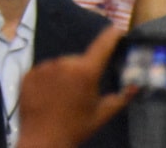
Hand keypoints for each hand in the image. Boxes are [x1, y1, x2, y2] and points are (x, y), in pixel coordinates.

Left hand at [16, 27, 132, 147]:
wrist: (42, 139)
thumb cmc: (76, 127)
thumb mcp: (102, 114)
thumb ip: (121, 98)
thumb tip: (137, 86)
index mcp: (85, 72)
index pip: (101, 46)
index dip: (110, 36)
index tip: (117, 28)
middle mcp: (63, 63)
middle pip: (78, 59)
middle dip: (83, 70)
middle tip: (82, 92)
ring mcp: (43, 67)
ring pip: (59, 65)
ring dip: (64, 74)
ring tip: (63, 96)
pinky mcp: (28, 73)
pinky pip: (43, 71)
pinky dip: (48, 79)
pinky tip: (48, 95)